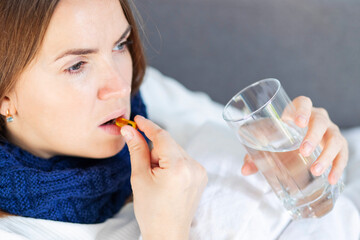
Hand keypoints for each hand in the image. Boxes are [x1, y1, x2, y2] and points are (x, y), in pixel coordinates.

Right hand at [121, 115, 207, 239]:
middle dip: (154, 149)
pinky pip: (183, 159)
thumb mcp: (139, 178)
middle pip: (169, 143)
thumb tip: (129, 130)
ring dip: (163, 156)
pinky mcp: (201, 175)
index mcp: (178, 167)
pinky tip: (166, 178)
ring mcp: (200, 171)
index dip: (148, 126)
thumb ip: (136, 150)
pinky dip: (172, 162)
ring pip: (176, 150)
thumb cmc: (152, 210)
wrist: (167, 233)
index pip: (162, 136)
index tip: (137, 120)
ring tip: (156, 178)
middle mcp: (193, 166)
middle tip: (144, 167)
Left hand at [241, 96, 347, 184]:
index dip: (301, 110)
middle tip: (303, 151)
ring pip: (334, 138)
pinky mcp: (339, 145)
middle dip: (313, 136)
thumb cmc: (281, 140)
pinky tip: (332, 179)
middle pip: (320, 121)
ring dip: (326, 155)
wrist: (299, 144)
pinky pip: (343, 154)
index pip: (303, 103)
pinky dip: (338, 167)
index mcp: (299, 111)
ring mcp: (330, 131)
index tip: (297, 122)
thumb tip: (245, 170)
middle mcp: (317, 118)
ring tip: (315, 170)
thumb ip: (254, 155)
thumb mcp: (268, 144)